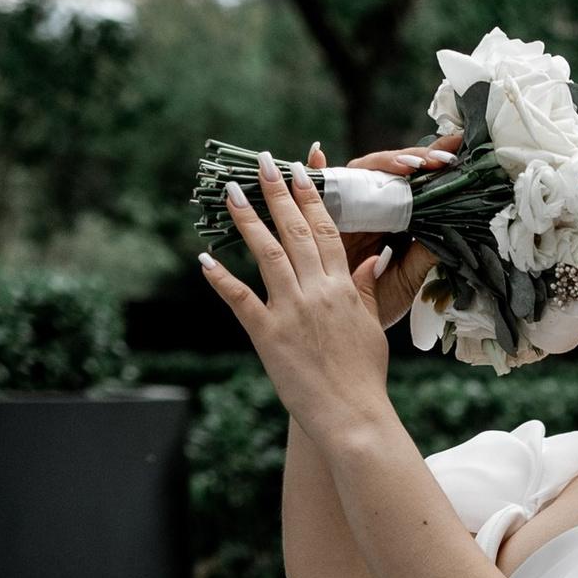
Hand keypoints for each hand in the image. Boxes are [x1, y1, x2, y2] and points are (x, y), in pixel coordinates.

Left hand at [203, 154, 399, 445]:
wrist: (352, 415)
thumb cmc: (364, 377)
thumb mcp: (372, 328)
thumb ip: (365, 292)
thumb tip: (371, 260)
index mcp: (343, 288)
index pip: (327, 231)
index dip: (310, 197)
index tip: (298, 170)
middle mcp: (316, 292)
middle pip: (296, 231)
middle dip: (277, 193)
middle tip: (262, 161)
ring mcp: (291, 311)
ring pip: (267, 254)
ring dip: (247, 220)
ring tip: (231, 192)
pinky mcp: (268, 335)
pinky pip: (240, 300)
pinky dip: (221, 279)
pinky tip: (204, 259)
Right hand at [312, 134, 455, 332]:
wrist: (341, 332)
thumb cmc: (374, 305)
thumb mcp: (406, 279)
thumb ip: (425, 253)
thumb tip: (455, 226)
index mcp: (392, 221)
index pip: (414, 186)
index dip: (434, 170)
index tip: (459, 156)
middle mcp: (368, 209)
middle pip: (390, 171)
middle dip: (416, 159)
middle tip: (442, 157)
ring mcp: (344, 209)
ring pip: (361, 173)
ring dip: (386, 163)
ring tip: (410, 164)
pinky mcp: (319, 218)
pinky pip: (317, 191)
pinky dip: (316, 172)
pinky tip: (318, 158)